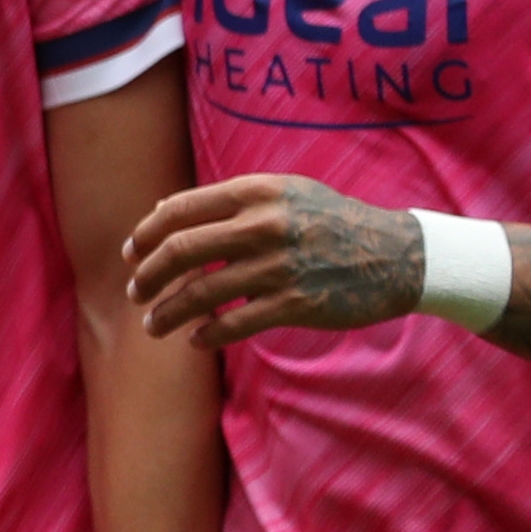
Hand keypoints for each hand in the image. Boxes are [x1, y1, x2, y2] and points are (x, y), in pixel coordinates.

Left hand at [122, 174, 426, 348]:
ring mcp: (279, 266)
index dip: (145, 235)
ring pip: (200, 293)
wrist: (400, 255)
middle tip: (135, 293)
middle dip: (147, 277)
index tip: (130, 255)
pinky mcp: (295, 304)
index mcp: (257, 191)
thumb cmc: (332, 221)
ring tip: (154, 325)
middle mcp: (264, 225)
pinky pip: (232, 323)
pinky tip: (195, 340)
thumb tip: (161, 213)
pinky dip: (205, 335)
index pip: (179, 210)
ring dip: (167, 313)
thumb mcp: (285, 193)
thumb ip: (228, 200)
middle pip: (180, 251)